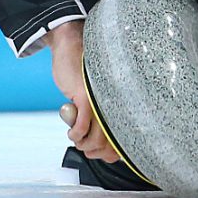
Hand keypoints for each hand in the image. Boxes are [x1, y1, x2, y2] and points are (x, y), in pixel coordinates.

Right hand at [46, 21, 118, 162]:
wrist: (71, 44)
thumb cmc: (84, 71)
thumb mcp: (97, 96)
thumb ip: (102, 114)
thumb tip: (101, 144)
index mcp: (123, 101)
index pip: (126, 138)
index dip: (112, 154)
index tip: (101, 154)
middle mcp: (117, 101)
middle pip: (111, 144)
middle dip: (94, 151)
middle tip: (84, 145)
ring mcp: (102, 100)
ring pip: (97, 139)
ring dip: (82, 144)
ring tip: (77, 137)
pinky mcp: (85, 96)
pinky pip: (82, 127)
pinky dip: (76, 134)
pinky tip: (72, 132)